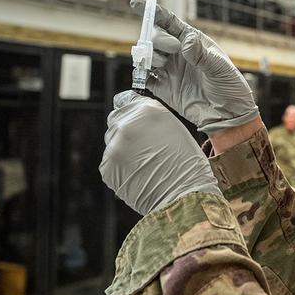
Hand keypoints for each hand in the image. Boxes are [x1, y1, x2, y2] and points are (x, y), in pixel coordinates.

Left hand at [100, 91, 220, 214]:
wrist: (182, 196)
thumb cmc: (187, 167)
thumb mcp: (176, 131)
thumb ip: (153, 122)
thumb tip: (140, 123)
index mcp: (148, 111)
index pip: (125, 99)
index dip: (129, 109)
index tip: (131, 116)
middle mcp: (128, 123)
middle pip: (116, 119)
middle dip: (125, 130)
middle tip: (142, 147)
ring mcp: (115, 145)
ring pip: (112, 142)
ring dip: (123, 150)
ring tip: (144, 165)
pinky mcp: (107, 166)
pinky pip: (110, 163)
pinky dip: (120, 168)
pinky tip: (138, 175)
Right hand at [130, 0, 258, 133]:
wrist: (228, 115)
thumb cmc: (230, 87)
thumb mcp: (220, 68)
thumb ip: (202, 55)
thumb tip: (185, 41)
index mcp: (192, 41)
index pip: (169, 22)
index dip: (152, 12)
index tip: (137, 4)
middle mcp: (178, 53)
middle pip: (156, 37)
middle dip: (159, 39)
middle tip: (173, 49)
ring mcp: (169, 70)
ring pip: (148, 55)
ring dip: (150, 56)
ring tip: (162, 64)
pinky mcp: (163, 88)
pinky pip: (145, 77)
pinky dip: (141, 74)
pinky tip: (148, 75)